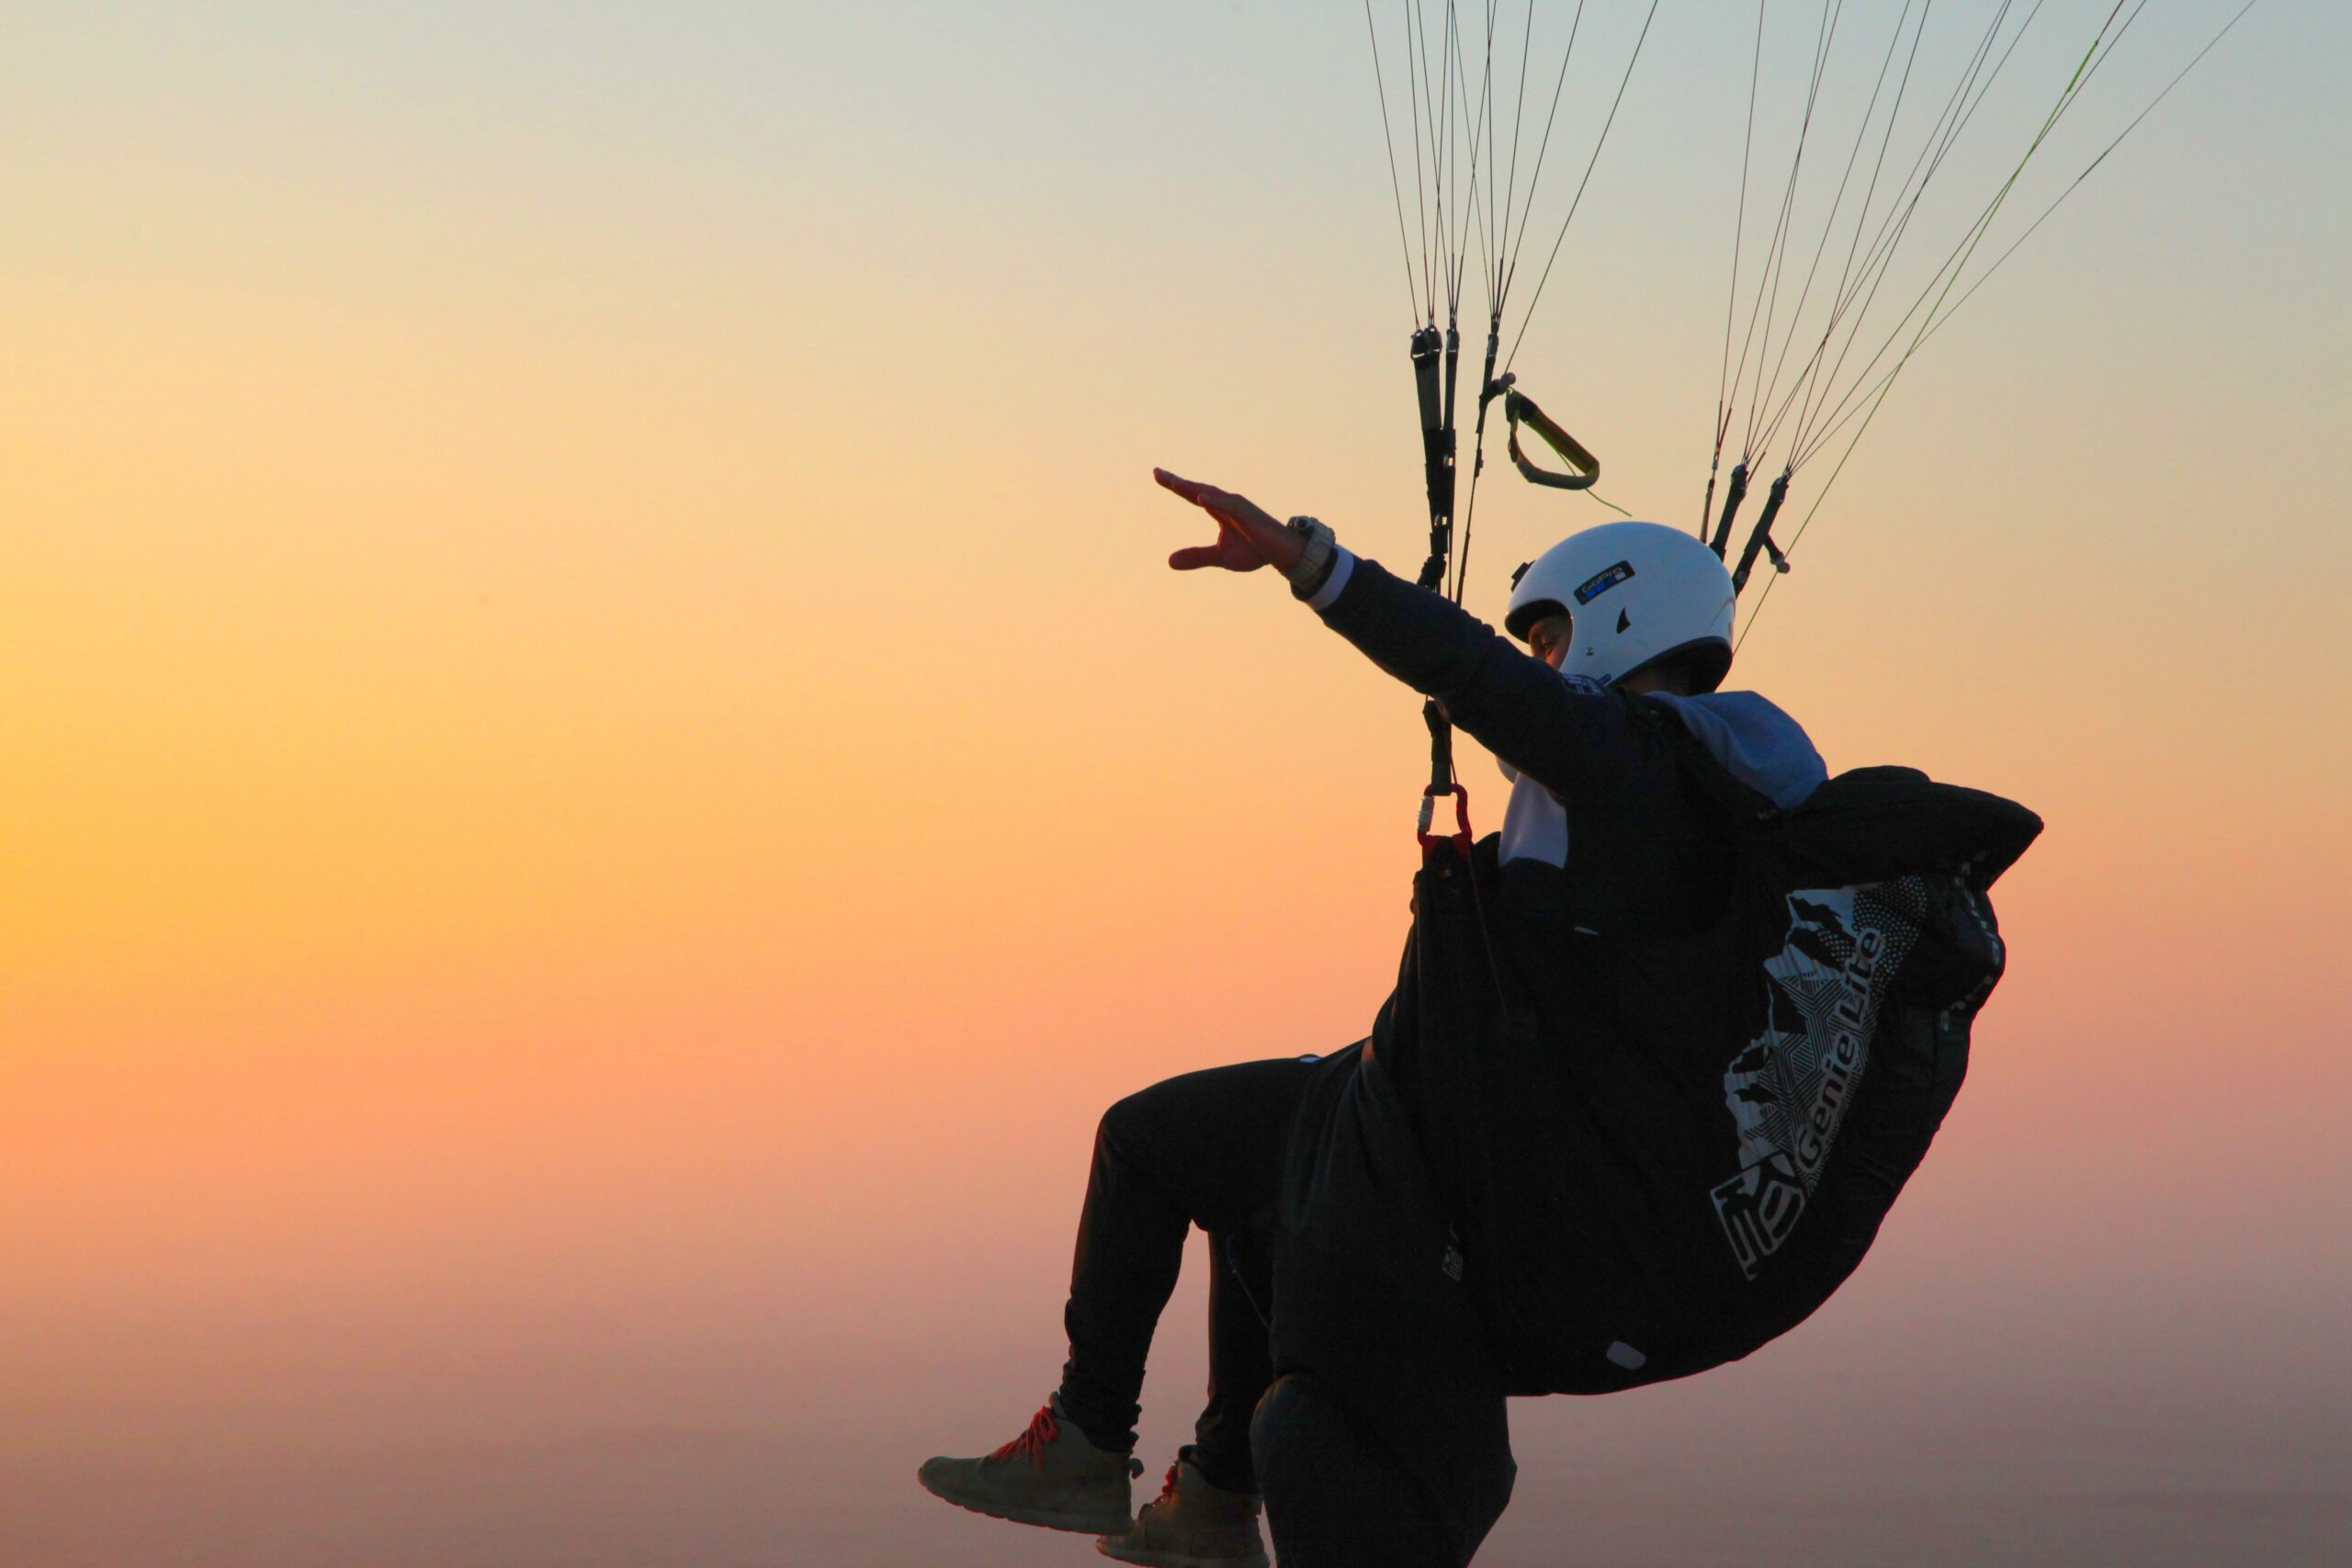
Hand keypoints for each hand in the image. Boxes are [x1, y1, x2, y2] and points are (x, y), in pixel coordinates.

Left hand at [1153, 468, 1304, 573]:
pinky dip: (1215, 502)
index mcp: (1219, 510)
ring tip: (1173, 482)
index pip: (1193, 495)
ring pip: (1211, 494)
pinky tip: (1200, 498)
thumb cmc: (1255, 551)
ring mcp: (1238, 507)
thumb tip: (1169, 562)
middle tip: (1157, 473)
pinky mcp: (1248, 516)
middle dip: (1178, 482)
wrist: (1283, 554)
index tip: (1158, 475)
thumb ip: (1196, 556)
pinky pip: (1229, 507)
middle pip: (1198, 490)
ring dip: (1193, 488)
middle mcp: (1227, 504)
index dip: (1176, 485)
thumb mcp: (1220, 557)